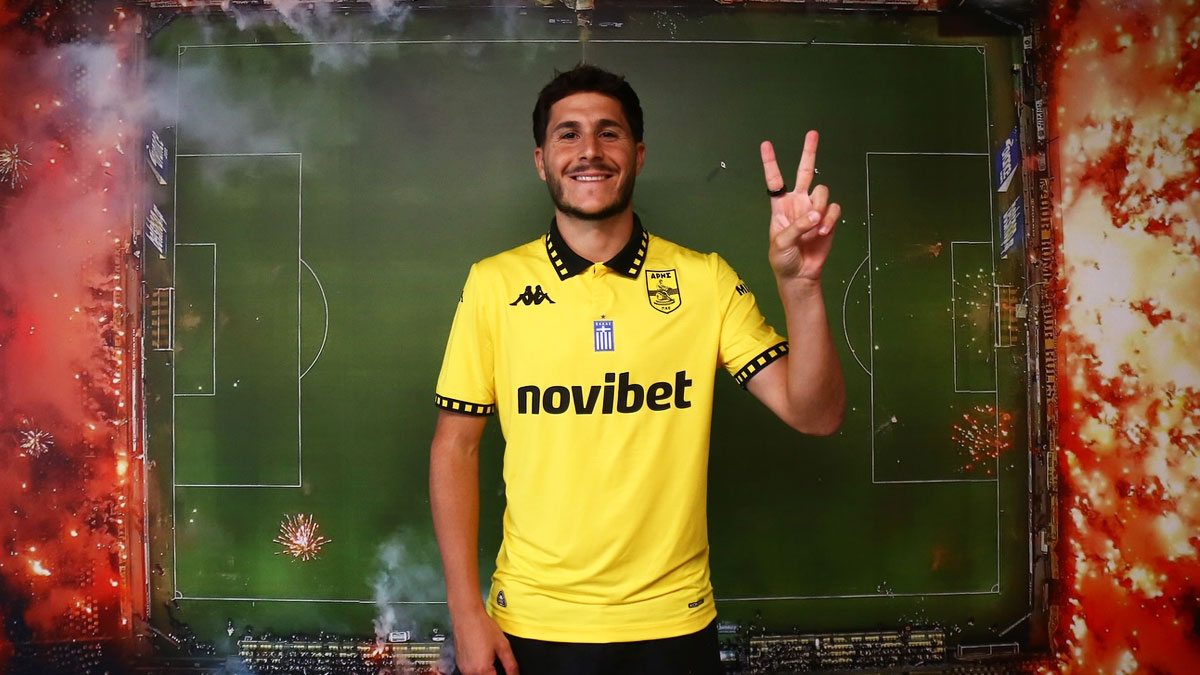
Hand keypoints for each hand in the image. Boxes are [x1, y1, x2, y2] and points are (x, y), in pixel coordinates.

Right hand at [452, 609, 518, 674]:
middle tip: (497, 661)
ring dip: (486, 672)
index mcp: (482, 670)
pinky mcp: (460, 664)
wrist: (467, 616)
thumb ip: (511, 665)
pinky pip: (470, 672)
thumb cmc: (482, 627)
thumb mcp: (503, 645)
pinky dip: (478, 668)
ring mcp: (463, 668)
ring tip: (489, 658)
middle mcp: (470, 672)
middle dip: (494, 673)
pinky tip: (481, 656)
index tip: (506, 672)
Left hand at [761, 131, 840, 281]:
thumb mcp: (781, 243)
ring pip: (822, 192)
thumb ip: (797, 227)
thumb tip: (815, 214)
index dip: (771, 162)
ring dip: (819, 209)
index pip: (775, 180)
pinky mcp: (828, 219)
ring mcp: (814, 209)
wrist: (800, 274)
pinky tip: (822, 233)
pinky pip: (833, 209)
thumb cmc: (783, 259)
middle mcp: (798, 203)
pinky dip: (829, 221)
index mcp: (781, 206)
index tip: (766, 144)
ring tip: (814, 229)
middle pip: (805, 172)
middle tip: (812, 133)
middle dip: (809, 152)